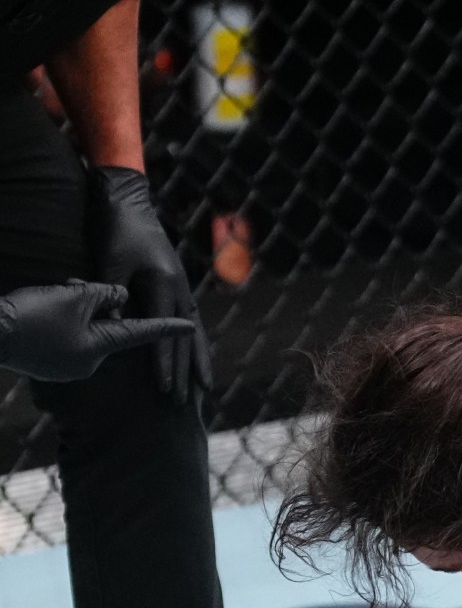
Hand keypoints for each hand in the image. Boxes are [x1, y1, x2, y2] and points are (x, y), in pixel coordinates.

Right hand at [0, 281, 195, 381]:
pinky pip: (65, 338)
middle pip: (105, 326)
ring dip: (72, 308)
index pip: (141, 333)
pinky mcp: (49, 365)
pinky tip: (40, 309)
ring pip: (83, 329)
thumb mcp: (74, 297)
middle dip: (92, 303)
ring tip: (51, 294)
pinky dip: (59, 320)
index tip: (190, 327)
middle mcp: (89, 363)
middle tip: (69, 288)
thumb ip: (106, 296)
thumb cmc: (33, 314)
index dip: (166, 328)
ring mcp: (67, 368)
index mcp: (101, 348)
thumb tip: (123, 297)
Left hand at [86, 166, 212, 407]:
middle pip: (186, 339)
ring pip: (196, 334)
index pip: (164, 332)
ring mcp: (184, 289)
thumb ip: (113, 293)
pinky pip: (192, 323)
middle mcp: (181, 291)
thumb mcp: (109, 261)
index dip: (165, 362)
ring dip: (200, 362)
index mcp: (164, 284)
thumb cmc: (117, 233)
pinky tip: (199, 359)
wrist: (130, 206)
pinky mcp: (181, 288)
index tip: (166, 387)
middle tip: (186, 401)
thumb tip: (112, 324)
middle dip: (186, 371)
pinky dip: (197, 344)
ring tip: (206, 388)